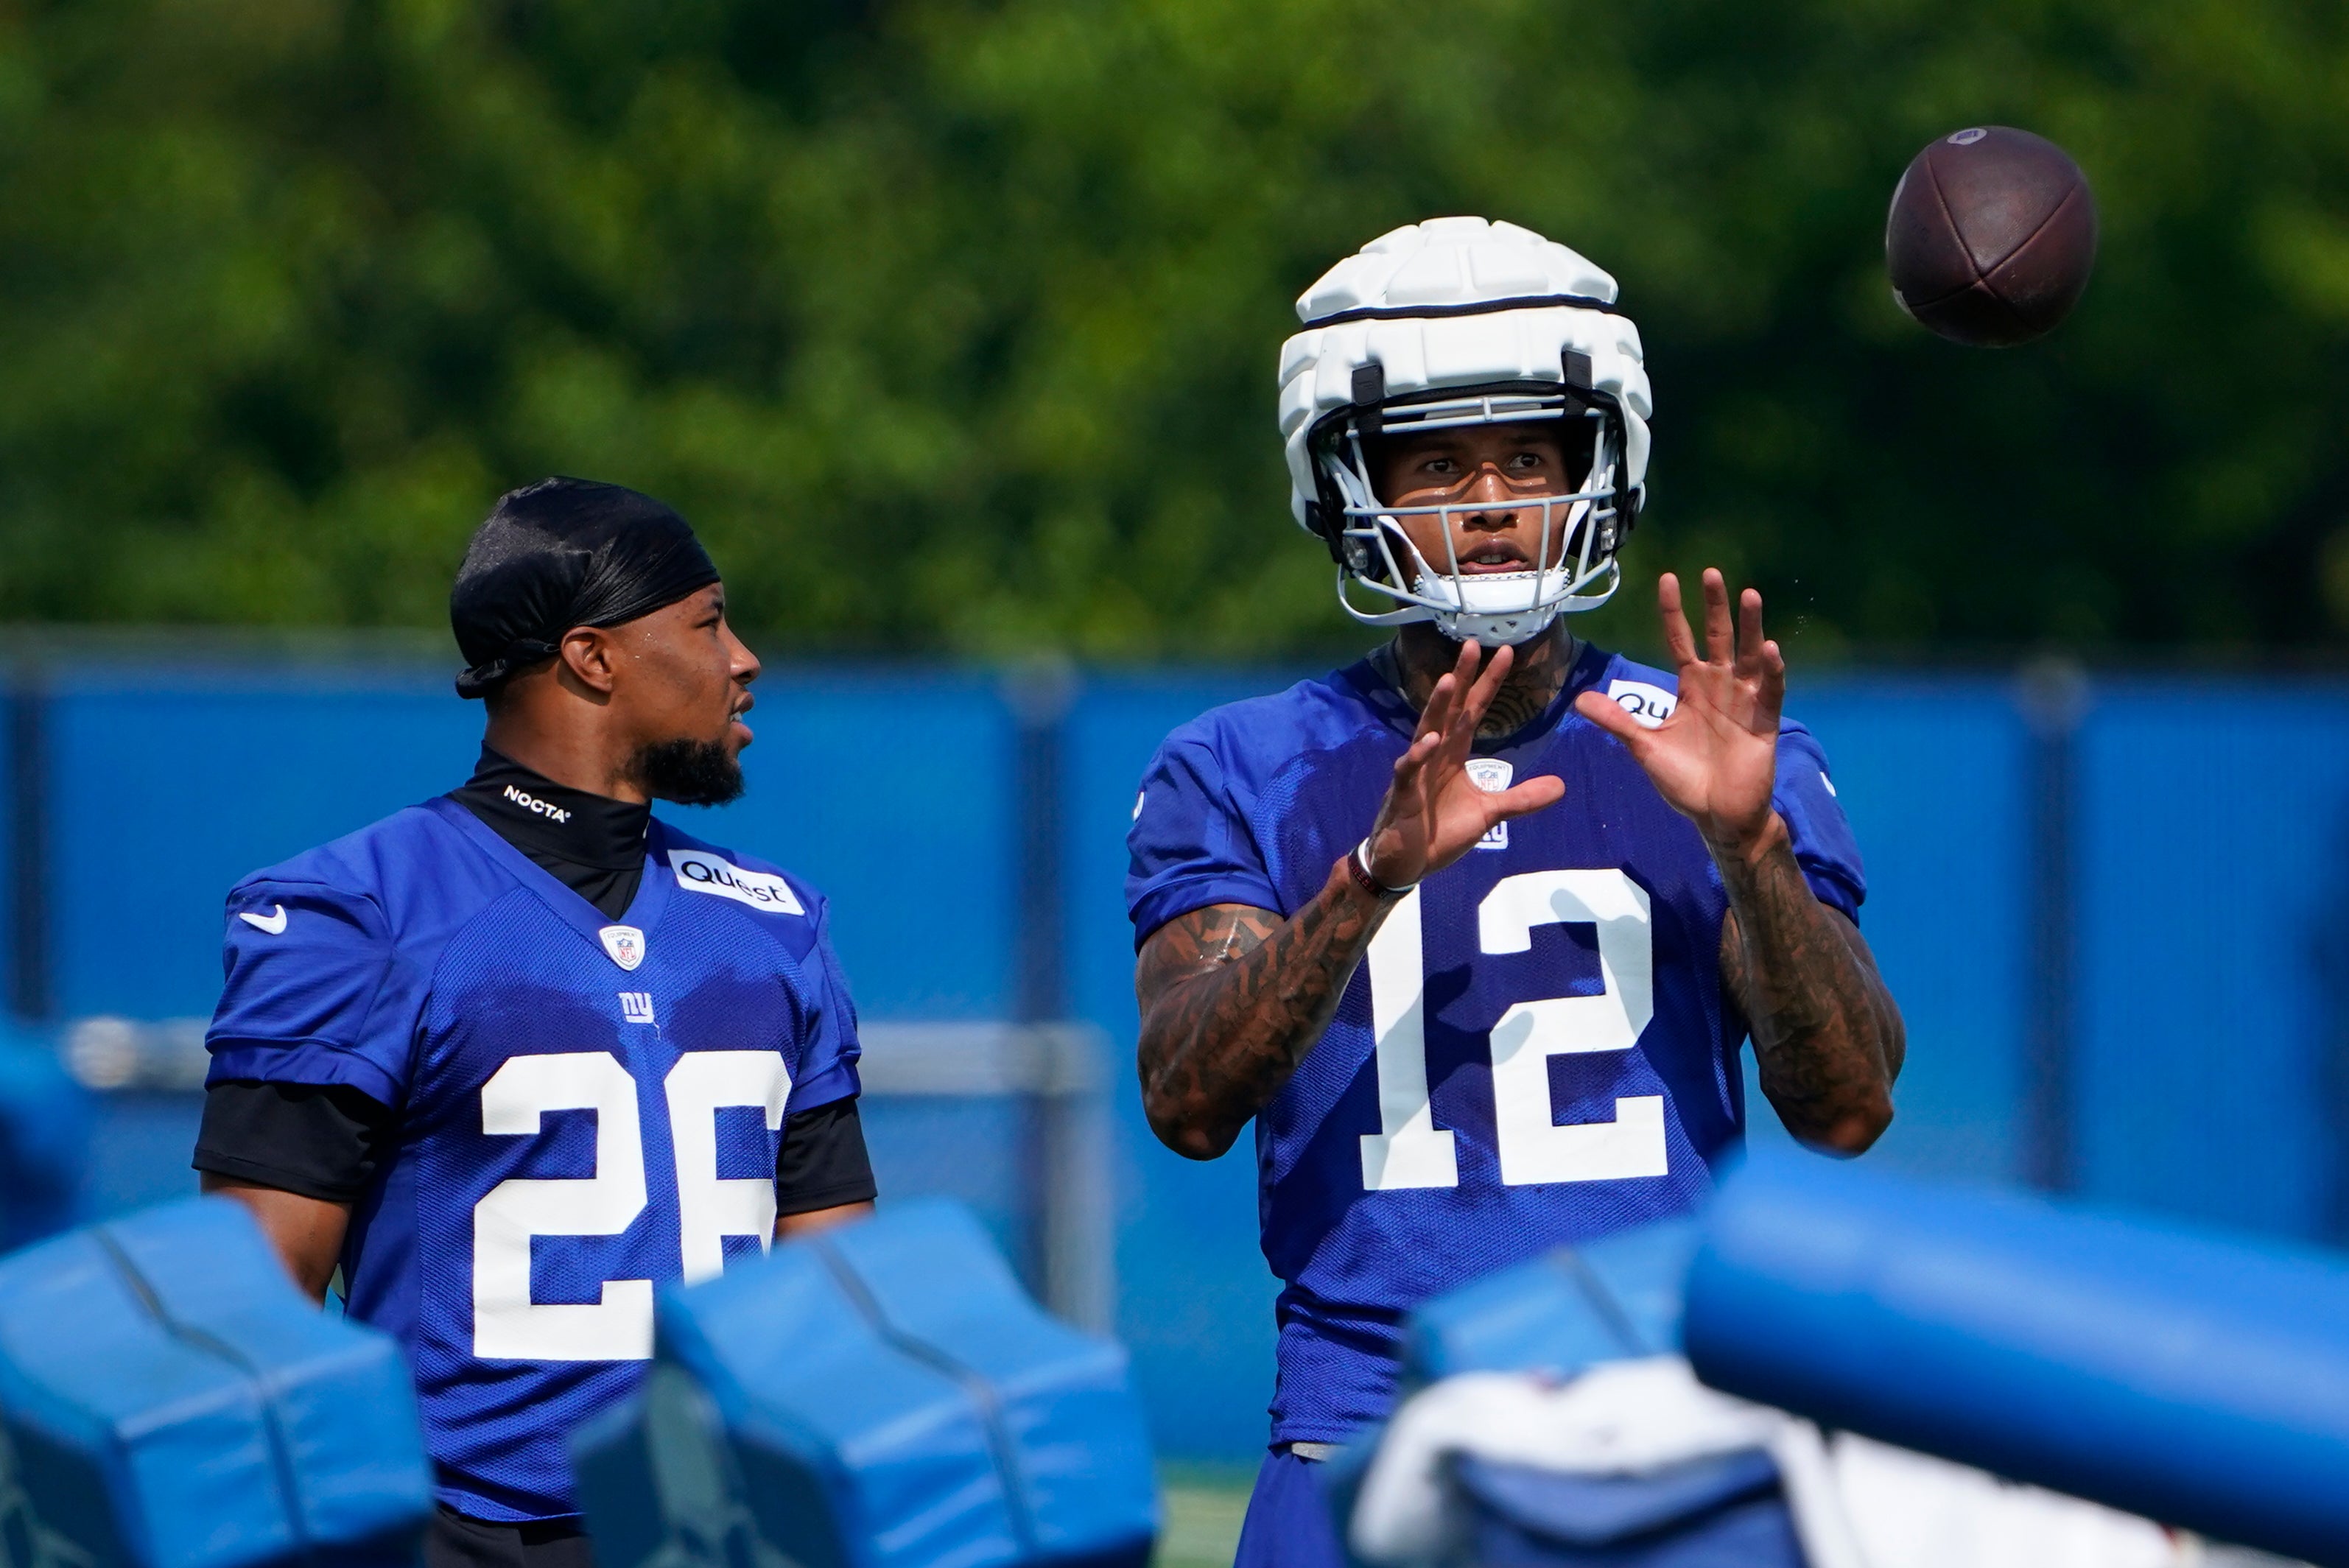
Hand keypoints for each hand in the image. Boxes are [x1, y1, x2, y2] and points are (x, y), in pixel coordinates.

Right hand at [1362, 640, 1566, 887]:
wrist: (1406, 863)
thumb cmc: (1439, 833)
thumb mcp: (1489, 814)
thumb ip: (1521, 798)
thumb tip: (1561, 786)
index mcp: (1454, 754)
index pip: (1473, 710)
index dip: (1488, 683)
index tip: (1505, 653)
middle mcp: (1435, 754)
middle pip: (1449, 709)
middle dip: (1461, 678)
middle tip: (1472, 645)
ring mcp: (1417, 771)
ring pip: (1426, 731)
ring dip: (1437, 707)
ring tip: (1449, 680)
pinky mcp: (1404, 794)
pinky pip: (1410, 770)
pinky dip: (1419, 755)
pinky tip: (1430, 741)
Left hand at [1575, 569, 1782, 858]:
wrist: (1716, 814)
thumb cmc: (1684, 781)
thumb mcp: (1644, 747)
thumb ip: (1617, 721)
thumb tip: (1578, 700)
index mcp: (1690, 687)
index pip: (1680, 640)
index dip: (1674, 611)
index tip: (1668, 579)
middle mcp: (1719, 686)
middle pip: (1716, 637)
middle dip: (1714, 606)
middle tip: (1710, 573)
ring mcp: (1744, 701)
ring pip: (1748, 655)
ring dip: (1750, 626)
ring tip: (1749, 595)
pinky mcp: (1764, 722)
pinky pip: (1770, 691)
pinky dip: (1772, 670)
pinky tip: (1770, 648)